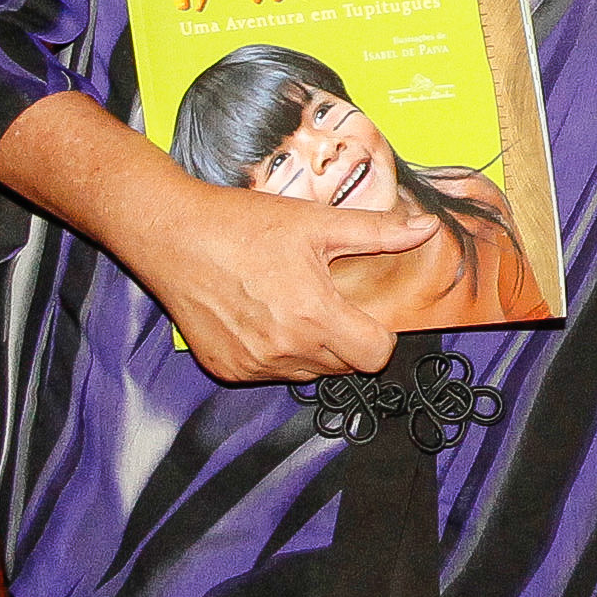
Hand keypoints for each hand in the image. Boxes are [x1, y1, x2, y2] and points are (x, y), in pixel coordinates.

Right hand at [122, 179, 432, 382]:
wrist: (170, 234)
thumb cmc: (242, 224)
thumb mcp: (316, 223)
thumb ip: (377, 232)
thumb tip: (425, 227)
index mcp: (313, 316)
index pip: (376, 356)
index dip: (380, 335)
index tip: (367, 312)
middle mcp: (284, 350)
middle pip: (344, 366)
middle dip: (346, 338)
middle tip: (327, 300)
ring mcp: (252, 365)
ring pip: (308, 373)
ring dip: (312, 348)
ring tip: (291, 304)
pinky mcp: (226, 369)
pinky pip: (270, 373)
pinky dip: (275, 353)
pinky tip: (261, 316)